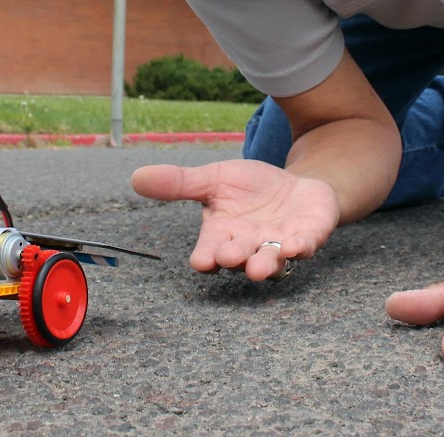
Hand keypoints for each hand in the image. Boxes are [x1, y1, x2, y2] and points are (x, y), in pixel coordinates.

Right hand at [131, 159, 341, 280]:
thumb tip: (136, 177)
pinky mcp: (308, 237)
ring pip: (272, 262)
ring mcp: (280, 245)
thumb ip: (180, 183)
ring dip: (266, 264)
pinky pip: (305, 246)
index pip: (210, 253)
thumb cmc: (249, 189)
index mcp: (223, 236)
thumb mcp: (214, 179)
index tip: (202, 261)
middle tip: (231, 256)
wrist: (295, 186)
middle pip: (239, 258)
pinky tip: (296, 246)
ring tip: (260, 267)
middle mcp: (250, 247)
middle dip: (235, 258)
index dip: (206, 259)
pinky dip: (301, 248)